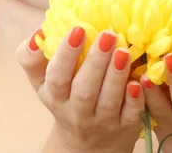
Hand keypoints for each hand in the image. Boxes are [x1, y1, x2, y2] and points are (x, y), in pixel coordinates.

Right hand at [16, 26, 144, 152]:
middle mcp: (77, 112)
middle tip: (108, 34)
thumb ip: (32, 58)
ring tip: (124, 51)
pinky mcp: (125, 127)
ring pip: (108, 101)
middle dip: (96, 61)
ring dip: (116, 76)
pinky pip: (130, 115)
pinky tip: (138, 82)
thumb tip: (38, 33)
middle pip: (84, 90)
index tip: (78, 29)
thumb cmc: (65, 97)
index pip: (57, 77)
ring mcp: (102, 122)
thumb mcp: (42, 82)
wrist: (86, 142)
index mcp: (55, 96)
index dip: (66, 54)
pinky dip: (134, 100)